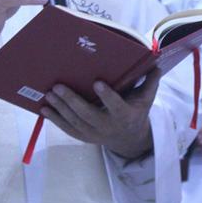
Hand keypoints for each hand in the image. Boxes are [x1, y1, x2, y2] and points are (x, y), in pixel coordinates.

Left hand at [40, 67, 159, 158]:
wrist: (129, 139)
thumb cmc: (136, 111)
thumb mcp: (146, 99)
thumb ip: (150, 82)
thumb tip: (157, 63)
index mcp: (125, 115)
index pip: (116, 106)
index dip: (107, 96)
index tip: (97, 83)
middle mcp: (108, 126)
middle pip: (88, 115)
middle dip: (72, 101)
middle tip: (58, 86)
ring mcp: (94, 134)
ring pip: (74, 122)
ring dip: (60, 109)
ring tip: (49, 94)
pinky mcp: (84, 137)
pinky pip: (68, 129)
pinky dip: (55, 120)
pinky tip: (45, 109)